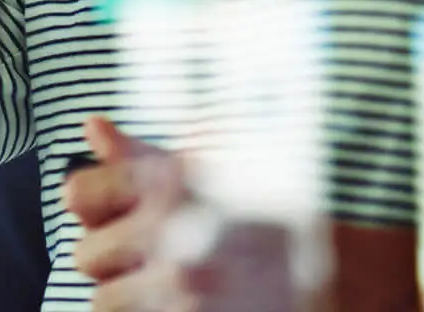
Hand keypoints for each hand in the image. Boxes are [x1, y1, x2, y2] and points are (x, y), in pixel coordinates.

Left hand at [64, 117, 298, 311]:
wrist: (345, 268)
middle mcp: (174, 230)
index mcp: (172, 180)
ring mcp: (186, 286)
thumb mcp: (212, 167)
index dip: (94, 206)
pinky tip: (184, 304)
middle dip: (113, 261)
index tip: (112, 213)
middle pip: (86, 256)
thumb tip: (92, 128)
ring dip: (131, 299)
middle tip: (151, 259)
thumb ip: (142, 155)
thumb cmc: (273, 209)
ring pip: (106, 302)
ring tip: (169, 289)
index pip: (78, 193)